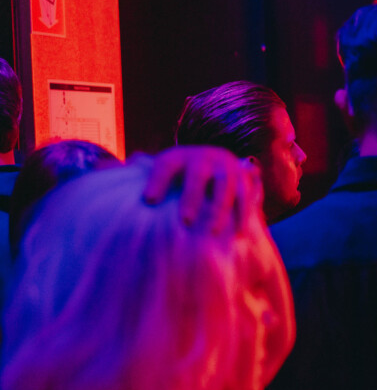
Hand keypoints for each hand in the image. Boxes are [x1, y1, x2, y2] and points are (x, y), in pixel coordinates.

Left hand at [143, 146, 262, 234]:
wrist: (218, 163)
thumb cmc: (182, 176)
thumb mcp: (164, 171)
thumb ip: (141, 173)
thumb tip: (116, 168)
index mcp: (180, 156)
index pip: (166, 164)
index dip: (157, 180)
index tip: (148, 201)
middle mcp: (205, 157)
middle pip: (198, 174)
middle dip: (192, 197)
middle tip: (185, 221)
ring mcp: (227, 166)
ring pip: (225, 185)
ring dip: (220, 209)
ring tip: (214, 232)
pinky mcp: (246, 177)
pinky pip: (246, 195)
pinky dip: (244, 213)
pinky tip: (239, 233)